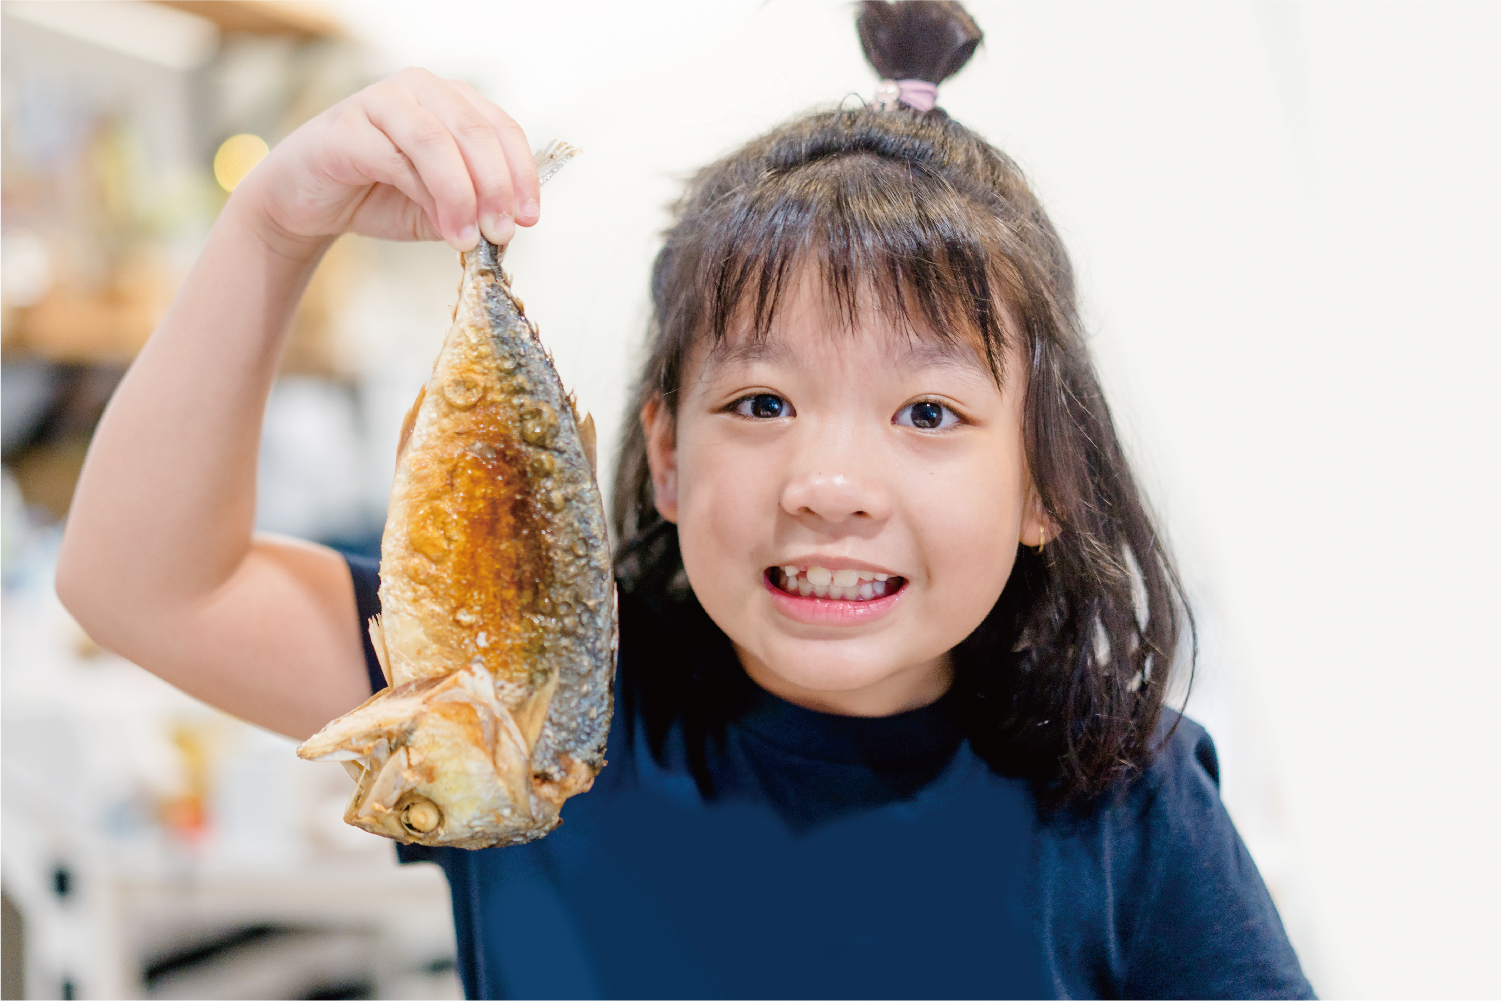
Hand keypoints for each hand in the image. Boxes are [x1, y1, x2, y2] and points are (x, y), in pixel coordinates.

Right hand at [235, 67, 538, 252]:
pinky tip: (441, 227)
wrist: (308, 204)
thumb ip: (474, 209)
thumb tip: (507, 227)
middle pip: (475, 131)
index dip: (522, 174)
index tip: (529, 218)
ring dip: (463, 195)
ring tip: (469, 238)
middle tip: (502, 232)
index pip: (501, 128)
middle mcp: (419, 89)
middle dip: (497, 187)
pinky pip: (397, 157)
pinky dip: (426, 194)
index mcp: (451, 101)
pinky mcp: (346, 127)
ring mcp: (380, 101)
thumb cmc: (379, 196)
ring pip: (438, 141)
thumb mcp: (441, 208)